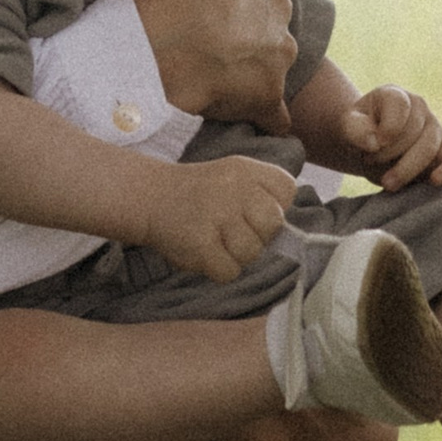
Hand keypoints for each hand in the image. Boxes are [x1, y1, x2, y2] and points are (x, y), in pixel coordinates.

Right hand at [127, 0, 297, 133]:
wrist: (154, 56)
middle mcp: (272, 1)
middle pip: (268, 1)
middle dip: (248, 12)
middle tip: (213, 27)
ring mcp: (276, 48)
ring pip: (275, 50)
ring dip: (256, 58)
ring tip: (223, 73)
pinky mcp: (270, 92)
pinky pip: (276, 110)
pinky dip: (266, 113)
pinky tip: (257, 120)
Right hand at [133, 154, 299, 281]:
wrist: (149, 197)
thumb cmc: (200, 195)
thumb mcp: (234, 178)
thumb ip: (264, 195)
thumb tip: (292, 233)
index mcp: (247, 169)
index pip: (287, 190)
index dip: (275, 206)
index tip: (252, 210)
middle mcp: (235, 188)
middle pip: (274, 226)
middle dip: (258, 235)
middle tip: (232, 230)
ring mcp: (217, 215)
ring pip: (252, 253)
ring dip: (235, 255)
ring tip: (215, 240)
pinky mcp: (201, 243)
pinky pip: (230, 271)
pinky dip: (218, 269)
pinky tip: (204, 252)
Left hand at [335, 84, 441, 189]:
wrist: (369, 146)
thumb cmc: (360, 132)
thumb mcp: (349, 126)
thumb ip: (356, 129)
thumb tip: (375, 142)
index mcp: (396, 96)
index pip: (400, 106)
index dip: (389, 128)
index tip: (374, 144)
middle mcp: (420, 109)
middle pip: (414, 133)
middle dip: (389, 153)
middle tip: (368, 162)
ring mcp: (435, 129)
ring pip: (430, 149)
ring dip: (407, 169)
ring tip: (387, 183)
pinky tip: (434, 181)